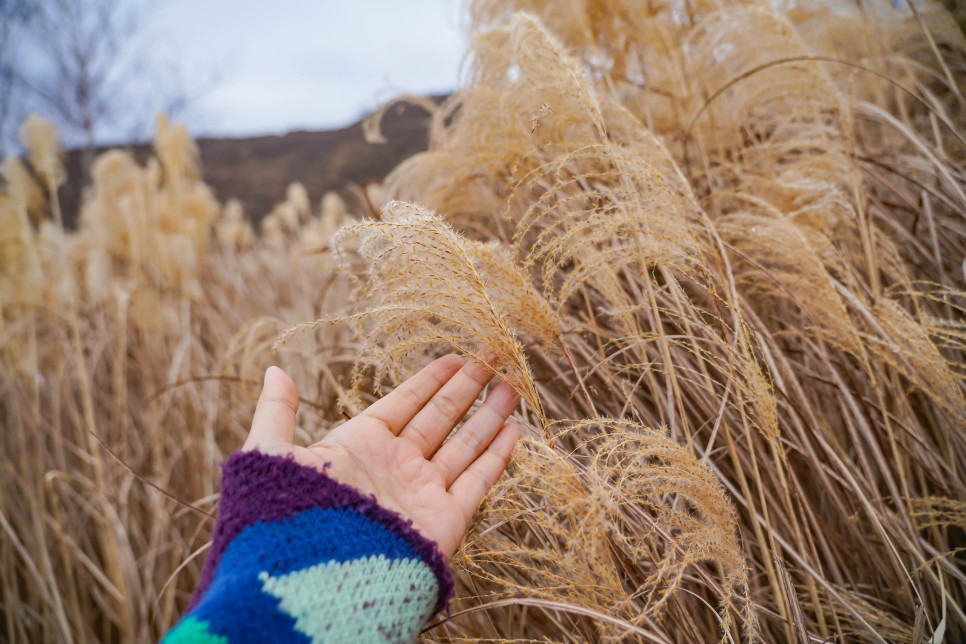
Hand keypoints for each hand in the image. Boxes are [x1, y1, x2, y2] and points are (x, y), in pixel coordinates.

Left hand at [242, 355, 520, 557]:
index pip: (404, 403)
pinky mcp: (444, 520)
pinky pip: (476, 481)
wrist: (313, 575)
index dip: (430, 379)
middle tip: (493, 356)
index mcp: (359, 446)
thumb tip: (273, 368)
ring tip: (512, 385)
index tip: (456, 356)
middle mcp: (395, 466)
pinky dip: (496, 457)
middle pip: (440, 417)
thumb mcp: (271, 453)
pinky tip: (513, 431)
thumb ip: (276, 411)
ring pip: (464, 444)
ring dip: (488, 415)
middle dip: (467, 387)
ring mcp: (421, 492)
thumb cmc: (288, 513)